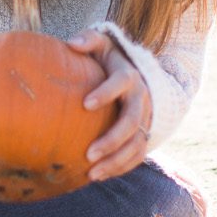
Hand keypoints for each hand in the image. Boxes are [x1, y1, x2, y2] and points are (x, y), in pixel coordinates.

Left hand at [69, 32, 152, 181]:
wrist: (136, 76)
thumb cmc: (108, 60)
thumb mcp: (102, 44)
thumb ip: (88, 40)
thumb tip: (71, 44)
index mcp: (129, 76)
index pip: (121, 83)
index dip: (106, 93)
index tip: (85, 104)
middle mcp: (141, 99)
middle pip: (132, 121)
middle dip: (112, 139)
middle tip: (89, 154)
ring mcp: (146, 119)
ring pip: (137, 144)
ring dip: (116, 161)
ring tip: (92, 174)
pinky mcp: (145, 134)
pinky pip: (137, 155)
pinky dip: (121, 168)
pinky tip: (99, 176)